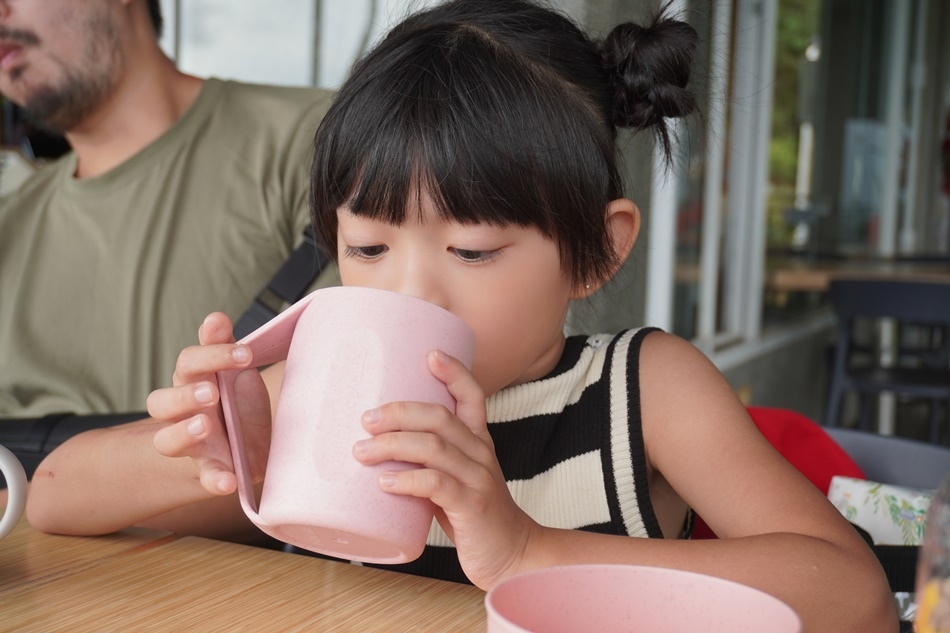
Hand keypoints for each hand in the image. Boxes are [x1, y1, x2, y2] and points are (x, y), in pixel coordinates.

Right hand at [146, 312, 272, 495]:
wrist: (251, 448)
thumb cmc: (240, 404)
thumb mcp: (239, 374)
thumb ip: (229, 351)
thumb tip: (220, 323)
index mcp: (195, 382)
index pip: (189, 362)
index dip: (210, 352)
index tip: (241, 349)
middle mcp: (185, 413)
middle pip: (164, 400)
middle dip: (186, 394)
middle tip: (212, 392)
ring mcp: (195, 444)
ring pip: (166, 441)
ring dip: (184, 432)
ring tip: (206, 425)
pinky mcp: (211, 471)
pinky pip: (206, 478)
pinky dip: (215, 480)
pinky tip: (228, 481)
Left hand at [352, 350, 539, 588]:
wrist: (513, 554)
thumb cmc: (474, 514)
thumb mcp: (458, 477)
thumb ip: (430, 460)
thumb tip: (377, 445)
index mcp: (478, 441)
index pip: (472, 396)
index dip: (454, 372)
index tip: (430, 355)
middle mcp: (481, 453)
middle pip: (440, 417)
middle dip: (400, 412)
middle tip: (366, 419)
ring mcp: (478, 479)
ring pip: (434, 447)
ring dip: (393, 445)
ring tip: (363, 451)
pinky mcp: (472, 506)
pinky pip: (437, 485)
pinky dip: (407, 480)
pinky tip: (384, 482)